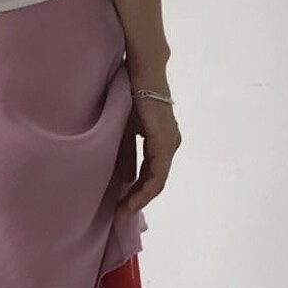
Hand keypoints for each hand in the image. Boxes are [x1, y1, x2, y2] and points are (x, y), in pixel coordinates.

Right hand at [114, 93, 181, 224]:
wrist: (142, 71)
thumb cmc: (130, 95)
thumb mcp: (124, 130)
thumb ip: (125, 154)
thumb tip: (124, 179)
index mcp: (160, 142)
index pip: (150, 175)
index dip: (136, 194)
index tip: (119, 208)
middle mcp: (169, 145)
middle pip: (154, 182)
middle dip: (136, 201)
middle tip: (118, 216)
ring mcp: (169, 144)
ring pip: (156, 181)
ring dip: (139, 199)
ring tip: (122, 213)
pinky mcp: (164, 141)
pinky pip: (157, 172)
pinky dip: (145, 189)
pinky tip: (133, 200)